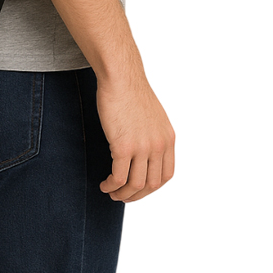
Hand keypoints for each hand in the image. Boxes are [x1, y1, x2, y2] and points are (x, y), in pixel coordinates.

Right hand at [96, 70, 174, 201]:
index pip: (166, 174)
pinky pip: (118, 176)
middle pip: (152, 184)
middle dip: (137, 195)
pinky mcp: (123, 146)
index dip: (152, 186)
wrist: (120, 77)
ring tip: (111, 192)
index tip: (139, 188)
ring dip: (123, 194)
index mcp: (168, 138)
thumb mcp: (152, 116)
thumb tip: (144, 151)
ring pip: (135, 184)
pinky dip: (111, 185)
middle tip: (123, 196)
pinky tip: (104, 184)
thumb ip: (152, 134)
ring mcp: (142, 147)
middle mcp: (159, 145)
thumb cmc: (130, 91)